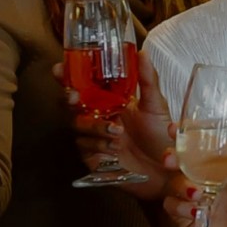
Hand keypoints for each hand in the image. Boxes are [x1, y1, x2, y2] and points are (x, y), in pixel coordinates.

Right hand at [54, 52, 169, 200]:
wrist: (166, 173)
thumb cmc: (161, 138)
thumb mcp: (156, 106)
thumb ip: (147, 80)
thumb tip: (141, 53)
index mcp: (108, 101)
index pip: (81, 84)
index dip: (67, 76)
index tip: (60, 69)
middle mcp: (97, 117)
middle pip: (69, 105)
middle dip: (68, 99)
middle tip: (76, 99)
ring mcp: (93, 138)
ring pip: (77, 127)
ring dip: (94, 127)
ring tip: (117, 132)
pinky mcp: (93, 159)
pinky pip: (85, 148)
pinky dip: (99, 145)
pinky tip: (115, 148)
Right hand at [162, 133, 226, 226]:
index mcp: (220, 168)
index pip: (197, 147)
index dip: (183, 137)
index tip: (173, 129)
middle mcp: (205, 181)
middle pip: (177, 164)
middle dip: (170, 159)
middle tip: (171, 161)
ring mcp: (195, 199)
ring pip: (172, 186)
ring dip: (180, 189)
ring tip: (198, 196)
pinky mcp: (188, 217)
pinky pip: (173, 208)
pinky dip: (181, 209)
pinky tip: (197, 213)